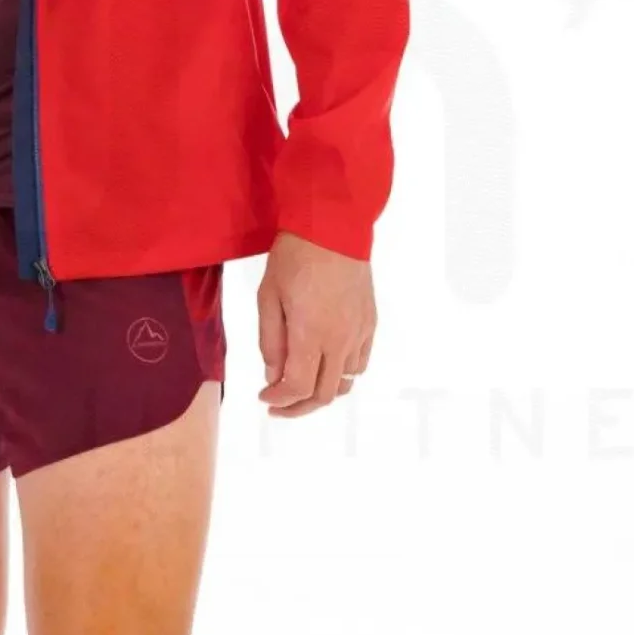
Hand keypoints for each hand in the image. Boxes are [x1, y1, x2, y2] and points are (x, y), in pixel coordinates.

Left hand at [256, 232, 375, 415]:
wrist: (333, 227)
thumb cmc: (294, 257)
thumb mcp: (268, 298)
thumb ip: (271, 342)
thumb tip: (274, 375)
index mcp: (312, 335)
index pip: (298, 387)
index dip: (280, 399)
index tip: (264, 396)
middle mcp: (341, 341)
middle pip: (324, 394)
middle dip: (298, 407)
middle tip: (278, 404)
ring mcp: (359, 333)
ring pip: (346, 382)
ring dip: (322, 392)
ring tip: (302, 387)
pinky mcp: (370, 323)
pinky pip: (360, 362)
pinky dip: (343, 374)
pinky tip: (326, 365)